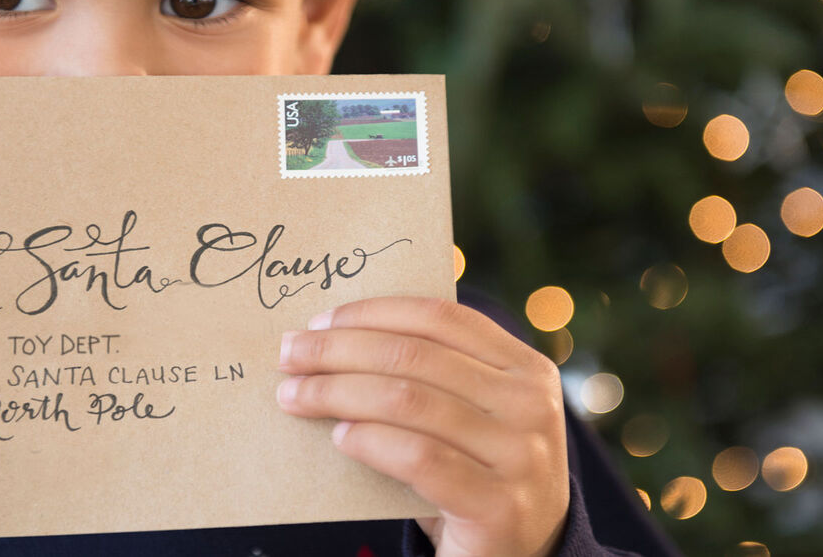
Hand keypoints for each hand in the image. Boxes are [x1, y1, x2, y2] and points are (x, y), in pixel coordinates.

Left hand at [276, 296, 569, 556]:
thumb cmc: (473, 478)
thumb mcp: (466, 417)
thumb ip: (427, 378)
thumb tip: (331, 340)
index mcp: (526, 369)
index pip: (441, 318)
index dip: (373, 313)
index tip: (319, 321)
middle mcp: (533, 406)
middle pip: (414, 356)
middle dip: (339, 351)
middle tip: (289, 355)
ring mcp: (521, 457)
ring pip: (408, 401)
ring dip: (337, 393)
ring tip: (295, 396)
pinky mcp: (500, 508)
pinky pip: (417, 458)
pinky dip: (369, 441)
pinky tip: (339, 438)